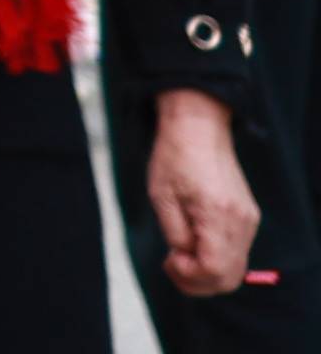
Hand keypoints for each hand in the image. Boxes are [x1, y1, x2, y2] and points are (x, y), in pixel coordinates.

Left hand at [155, 88, 260, 296]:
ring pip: (235, 268)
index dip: (189, 276)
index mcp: (218, 216)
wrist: (199, 129)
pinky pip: (237, 251)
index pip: (214, 270)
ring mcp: (249, 221)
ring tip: (180, 254)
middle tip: (172, 265)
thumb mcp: (161, 197)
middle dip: (198, 281)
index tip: (168, 260)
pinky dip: (217, 257)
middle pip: (229, 277)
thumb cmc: (174, 158)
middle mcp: (241, 223)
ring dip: (207, 271)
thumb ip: (175, 234)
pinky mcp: (249, 216)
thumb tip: (184, 258)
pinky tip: (194, 243)